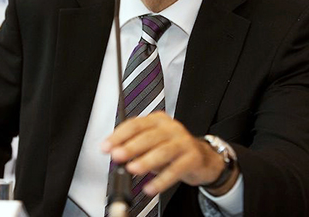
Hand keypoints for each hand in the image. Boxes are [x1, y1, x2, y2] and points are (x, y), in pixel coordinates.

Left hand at [100, 112, 237, 195]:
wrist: (202, 158)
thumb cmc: (172, 149)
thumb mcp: (152, 144)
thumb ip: (134, 147)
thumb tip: (115, 154)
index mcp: (157, 120)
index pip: (135, 125)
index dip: (118, 136)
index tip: (106, 147)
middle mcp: (171, 128)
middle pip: (148, 136)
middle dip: (130, 147)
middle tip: (117, 156)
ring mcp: (183, 142)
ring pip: (163, 151)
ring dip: (146, 161)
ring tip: (133, 170)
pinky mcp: (193, 158)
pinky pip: (176, 169)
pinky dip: (161, 180)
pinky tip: (150, 188)